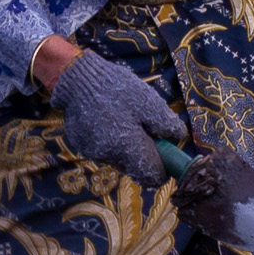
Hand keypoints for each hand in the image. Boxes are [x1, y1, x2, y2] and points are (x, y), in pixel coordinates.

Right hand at [49, 50, 188, 186]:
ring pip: (117, 158)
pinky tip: (105, 118)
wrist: (77, 78)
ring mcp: (91, 152)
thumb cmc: (117, 88)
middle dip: (142, 152)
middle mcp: (108, 156)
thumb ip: (167, 125)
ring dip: (124, 145)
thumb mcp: (149, 101)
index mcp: (127, 147)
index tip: (164, 153)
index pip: (151, 176)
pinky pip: (101, 149)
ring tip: (121, 117)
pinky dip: (107, 139)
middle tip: (143, 128)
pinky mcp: (80, 145)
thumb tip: (176, 140)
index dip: (162, 169)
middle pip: (134, 166)